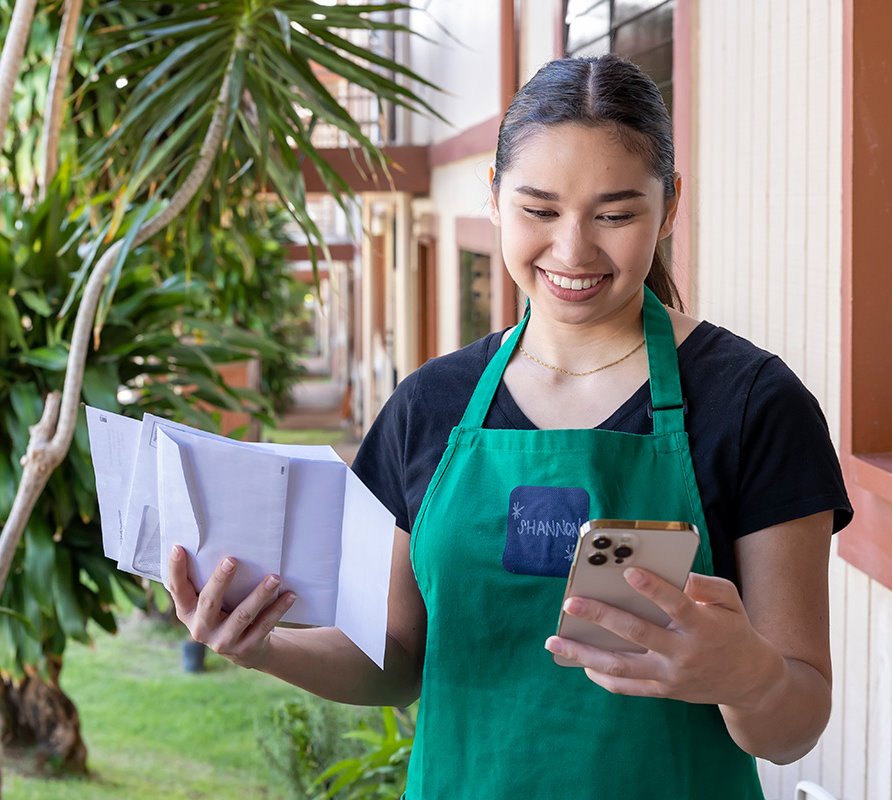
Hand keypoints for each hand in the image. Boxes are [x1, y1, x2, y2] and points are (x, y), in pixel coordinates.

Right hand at [168, 545, 296, 669]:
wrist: (246, 651)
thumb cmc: (225, 612)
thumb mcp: (209, 602)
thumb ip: (205, 581)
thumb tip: (215, 540)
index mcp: (187, 611)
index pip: (177, 588)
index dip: (175, 569)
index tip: (178, 547)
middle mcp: (200, 629)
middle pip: (209, 602)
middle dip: (220, 580)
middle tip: (232, 560)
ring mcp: (222, 641)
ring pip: (242, 615)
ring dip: (259, 595)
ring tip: (275, 577)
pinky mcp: (245, 648)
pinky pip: (264, 626)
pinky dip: (278, 609)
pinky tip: (290, 595)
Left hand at [544, 568, 783, 708]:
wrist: (750, 681)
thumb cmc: (733, 630)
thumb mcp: (731, 601)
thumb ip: (707, 585)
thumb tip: (679, 575)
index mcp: (702, 626)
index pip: (675, 605)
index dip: (653, 590)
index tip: (628, 573)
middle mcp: (683, 653)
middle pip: (637, 634)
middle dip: (601, 617)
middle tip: (570, 603)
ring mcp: (670, 676)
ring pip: (622, 667)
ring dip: (584, 655)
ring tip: (554, 642)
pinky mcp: (663, 690)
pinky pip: (627, 687)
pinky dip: (601, 676)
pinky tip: (580, 662)